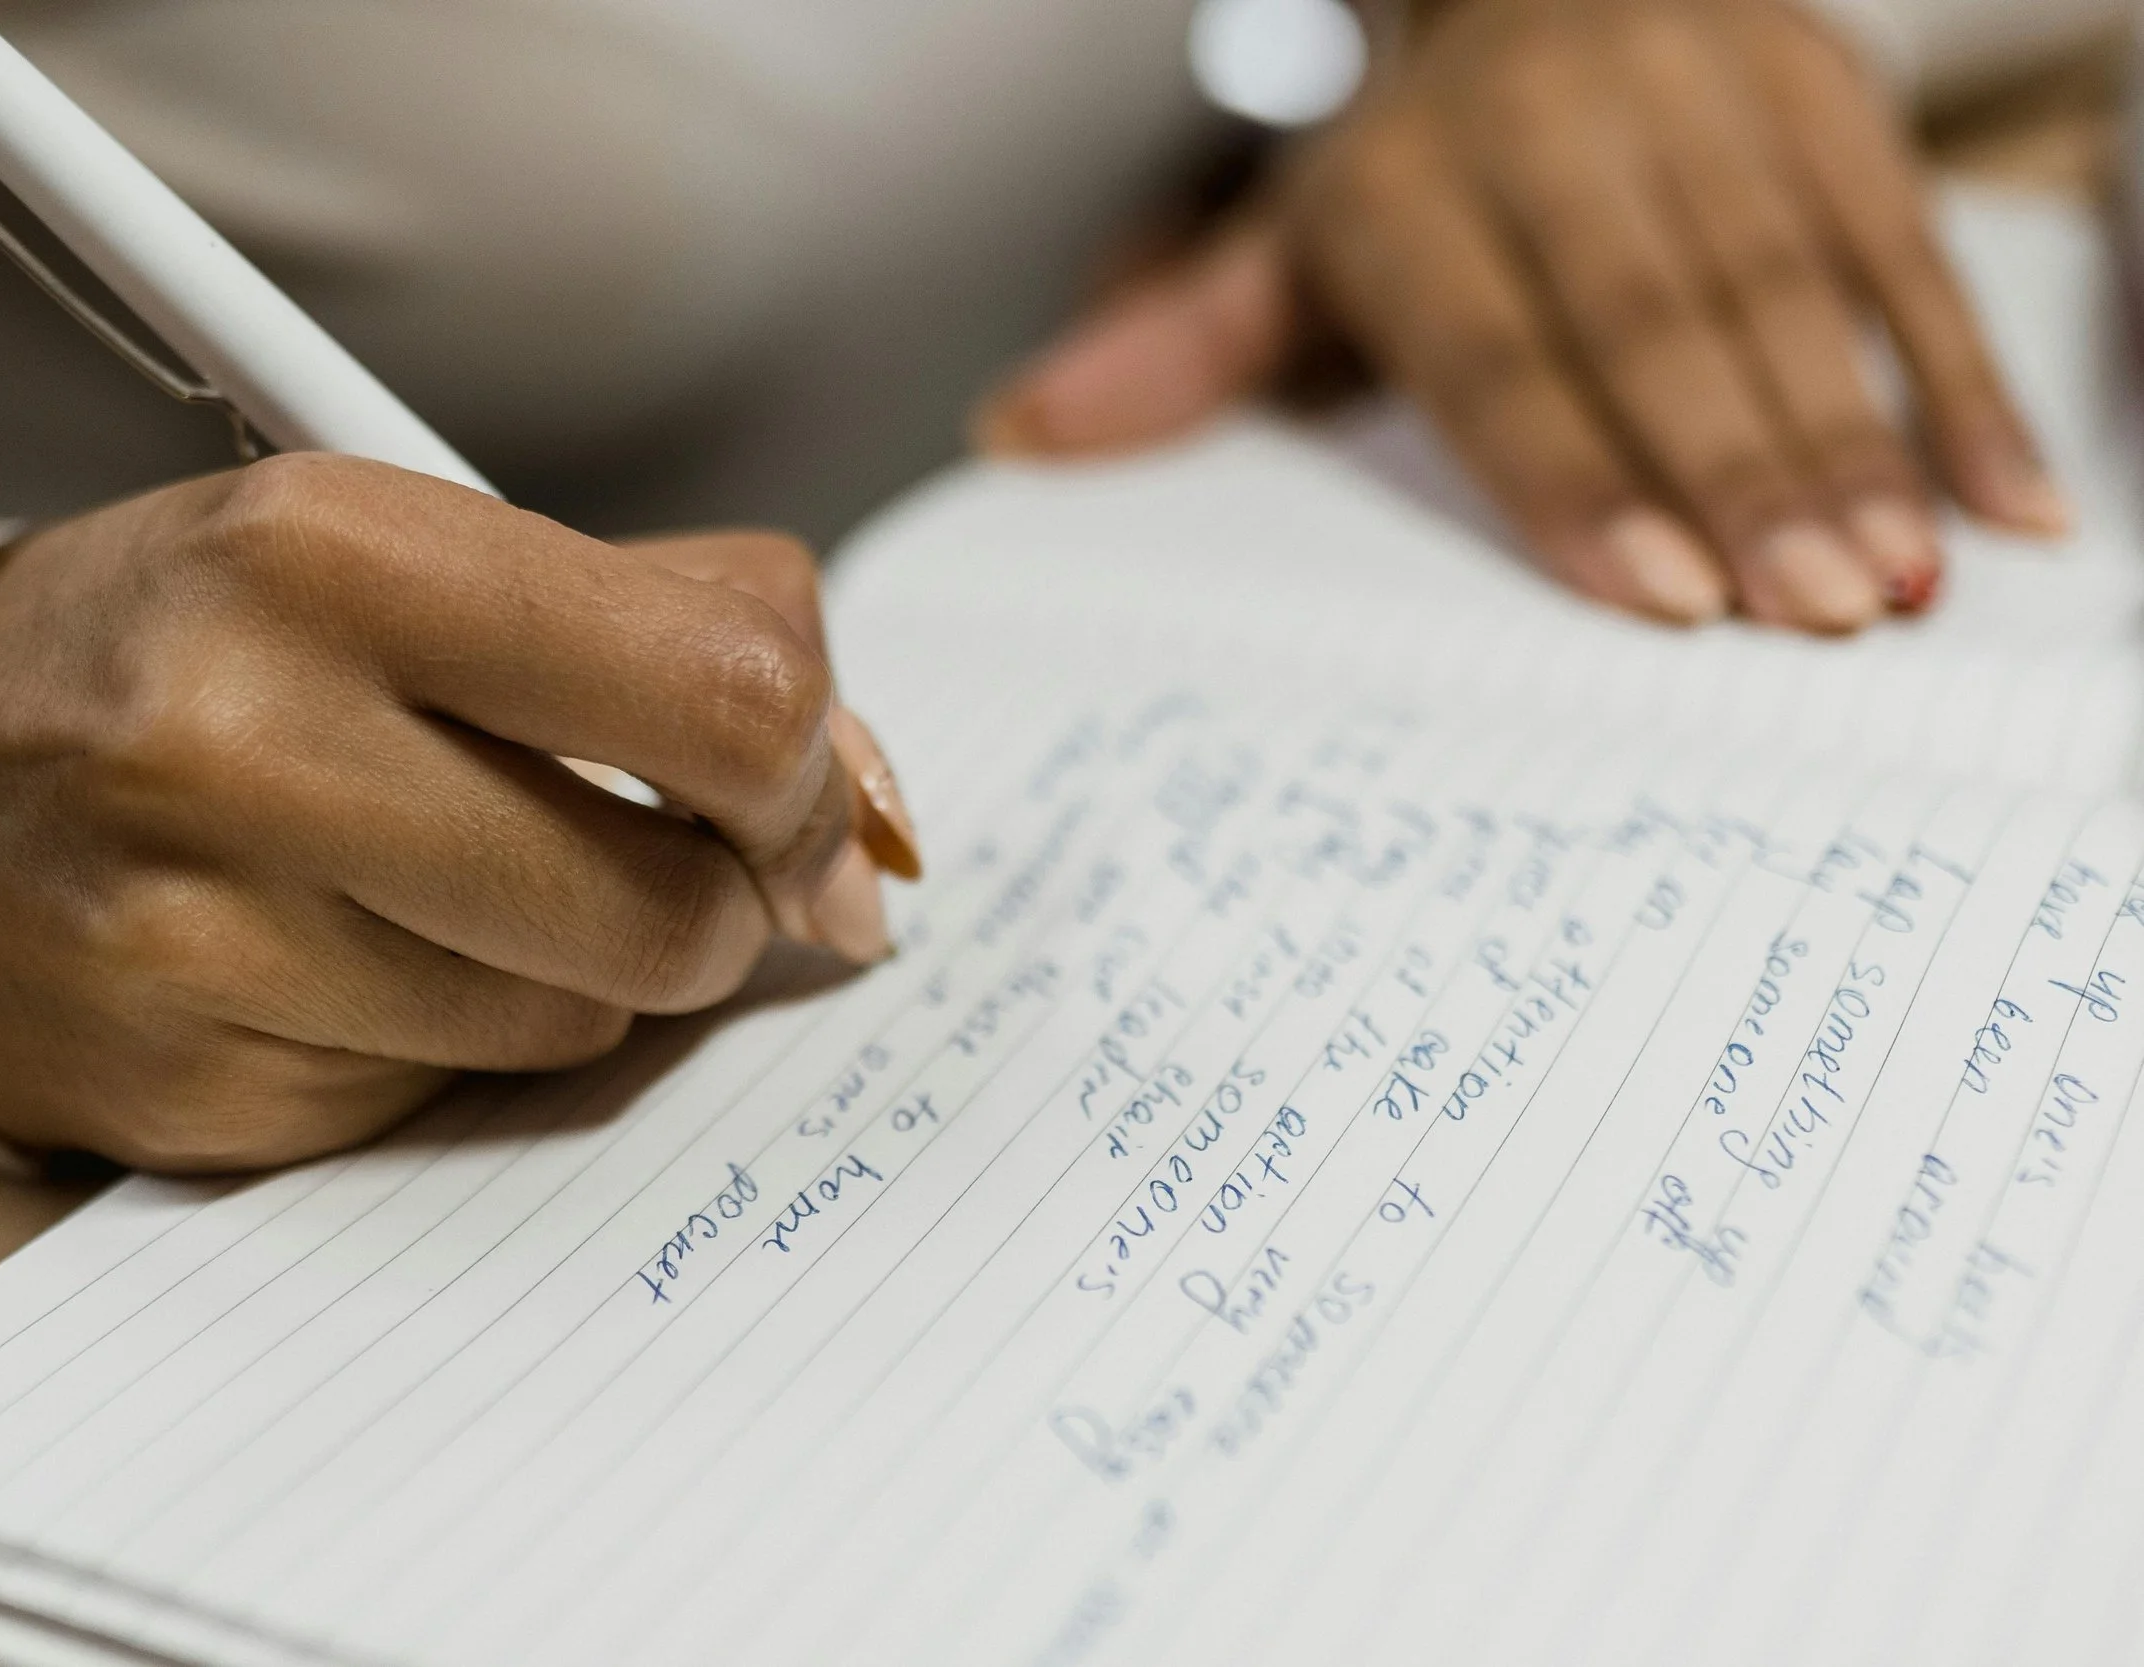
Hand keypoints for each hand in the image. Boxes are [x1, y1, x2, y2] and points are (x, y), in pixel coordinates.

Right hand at [0, 454, 913, 1169]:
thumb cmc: (206, 650)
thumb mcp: (416, 550)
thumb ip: (687, 633)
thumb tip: (873, 832)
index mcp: (332, 547)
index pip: (722, 695)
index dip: (805, 777)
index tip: (791, 803)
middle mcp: (243, 736)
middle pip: (671, 905)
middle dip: (705, 907)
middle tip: (641, 862)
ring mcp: (199, 933)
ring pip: (577, 1029)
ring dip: (567, 975)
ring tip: (434, 884)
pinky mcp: (185, 1089)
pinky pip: (451, 1103)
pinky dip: (447, 1046)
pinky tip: (334, 963)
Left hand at [979, 0, 2066, 631]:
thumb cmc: (1413, 166)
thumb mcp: (1291, 242)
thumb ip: (1181, 349)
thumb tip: (1015, 433)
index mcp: (1414, 193)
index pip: (1502, 350)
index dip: (1578, 473)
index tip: (1651, 599)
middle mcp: (1563, 137)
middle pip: (1662, 323)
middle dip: (1739, 473)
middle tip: (1811, 618)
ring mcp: (1711, 105)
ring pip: (1793, 282)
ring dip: (1858, 437)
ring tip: (1905, 581)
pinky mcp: (1825, 98)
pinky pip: (1906, 244)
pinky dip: (1964, 372)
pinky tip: (2014, 505)